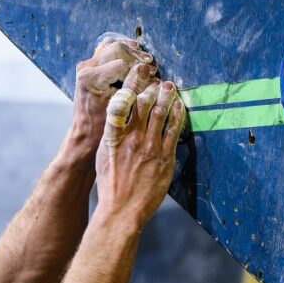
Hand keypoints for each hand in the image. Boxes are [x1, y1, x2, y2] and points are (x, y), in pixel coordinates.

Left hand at [67, 37, 155, 155]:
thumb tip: (149, 70)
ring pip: (113, 45)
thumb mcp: (121, 108)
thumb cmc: (103, 126)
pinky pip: (107, 48)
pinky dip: (122, 50)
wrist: (86, 132)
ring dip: (131, 52)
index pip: (122, 63)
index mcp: (91, 78)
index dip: (140, 68)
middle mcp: (85, 68)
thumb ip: (134, 87)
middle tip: (152, 68)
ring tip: (146, 63)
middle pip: (118, 49)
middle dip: (137, 58)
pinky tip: (135, 57)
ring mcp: (86, 65)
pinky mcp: (89, 65)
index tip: (152, 75)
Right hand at [94, 65, 184, 226]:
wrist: (121, 210)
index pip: (122, 101)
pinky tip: (180, 107)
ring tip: (170, 87)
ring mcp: (150, 147)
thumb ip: (112, 134)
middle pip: (144, 103)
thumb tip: (119, 118)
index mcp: (114, 136)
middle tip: (157, 77)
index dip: (132, 83)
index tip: (137, 72)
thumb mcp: (103, 155)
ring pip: (161, 112)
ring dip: (167, 96)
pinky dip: (178, 114)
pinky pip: (174, 130)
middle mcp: (132, 138)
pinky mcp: (165, 158)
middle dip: (152, 86)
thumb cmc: (110, 184)